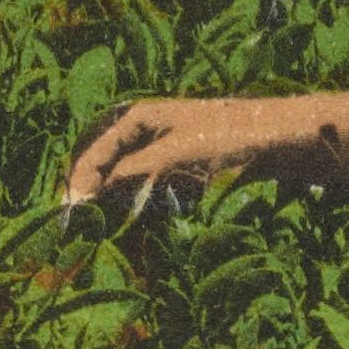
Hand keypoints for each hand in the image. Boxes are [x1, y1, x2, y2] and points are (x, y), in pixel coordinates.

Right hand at [60, 97, 327, 210]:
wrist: (276, 140)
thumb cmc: (224, 137)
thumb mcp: (171, 154)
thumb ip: (130, 173)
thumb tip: (90, 193)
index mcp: (140, 118)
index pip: (98, 151)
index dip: (83, 181)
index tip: (72, 210)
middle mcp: (148, 132)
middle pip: (111, 167)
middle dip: (98, 196)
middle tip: (84, 227)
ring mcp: (165, 151)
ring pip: (130, 183)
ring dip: (121, 206)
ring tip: (109, 231)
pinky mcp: (182, 171)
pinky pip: (153, 191)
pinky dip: (146, 208)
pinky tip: (142, 226)